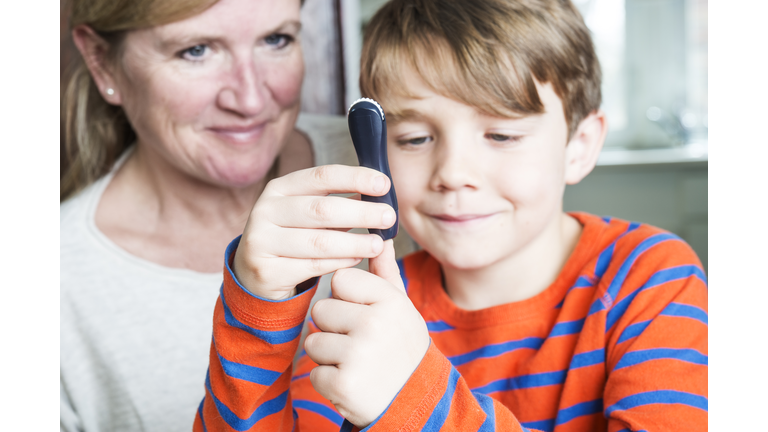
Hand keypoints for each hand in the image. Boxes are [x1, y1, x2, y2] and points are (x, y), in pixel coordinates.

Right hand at [232, 165, 396, 299]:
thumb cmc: (293, 238)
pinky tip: (358, 259)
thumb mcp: (308, 214)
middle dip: (361, 213)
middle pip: (322, 209)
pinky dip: (340, 262)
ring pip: (319, 241)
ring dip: (355, 242)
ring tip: (379, 244)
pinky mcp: (267, 271)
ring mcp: (262, 241)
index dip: (355, 178)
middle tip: (389, 217)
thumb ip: (337, 201)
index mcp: (279, 189)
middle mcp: (266, 211)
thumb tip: (378, 190)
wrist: (257, 275)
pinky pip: (313, 266)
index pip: (321, 176)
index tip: (384, 184)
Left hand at [304, 240, 429, 427]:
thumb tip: (379, 238)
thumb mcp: (401, 308)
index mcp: (389, 300)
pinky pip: (314, 372)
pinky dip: (328, 382)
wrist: (415, 401)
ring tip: (357, 363)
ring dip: (329, 356)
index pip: (340, 280)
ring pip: (313, 342)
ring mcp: (358, 355)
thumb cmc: (402, 348)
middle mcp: (374, 324)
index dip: (346, 298)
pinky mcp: (343, 384)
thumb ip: (385, 273)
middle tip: (361, 344)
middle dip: (334, 328)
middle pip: (321, 310)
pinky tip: (353, 382)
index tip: (364, 314)